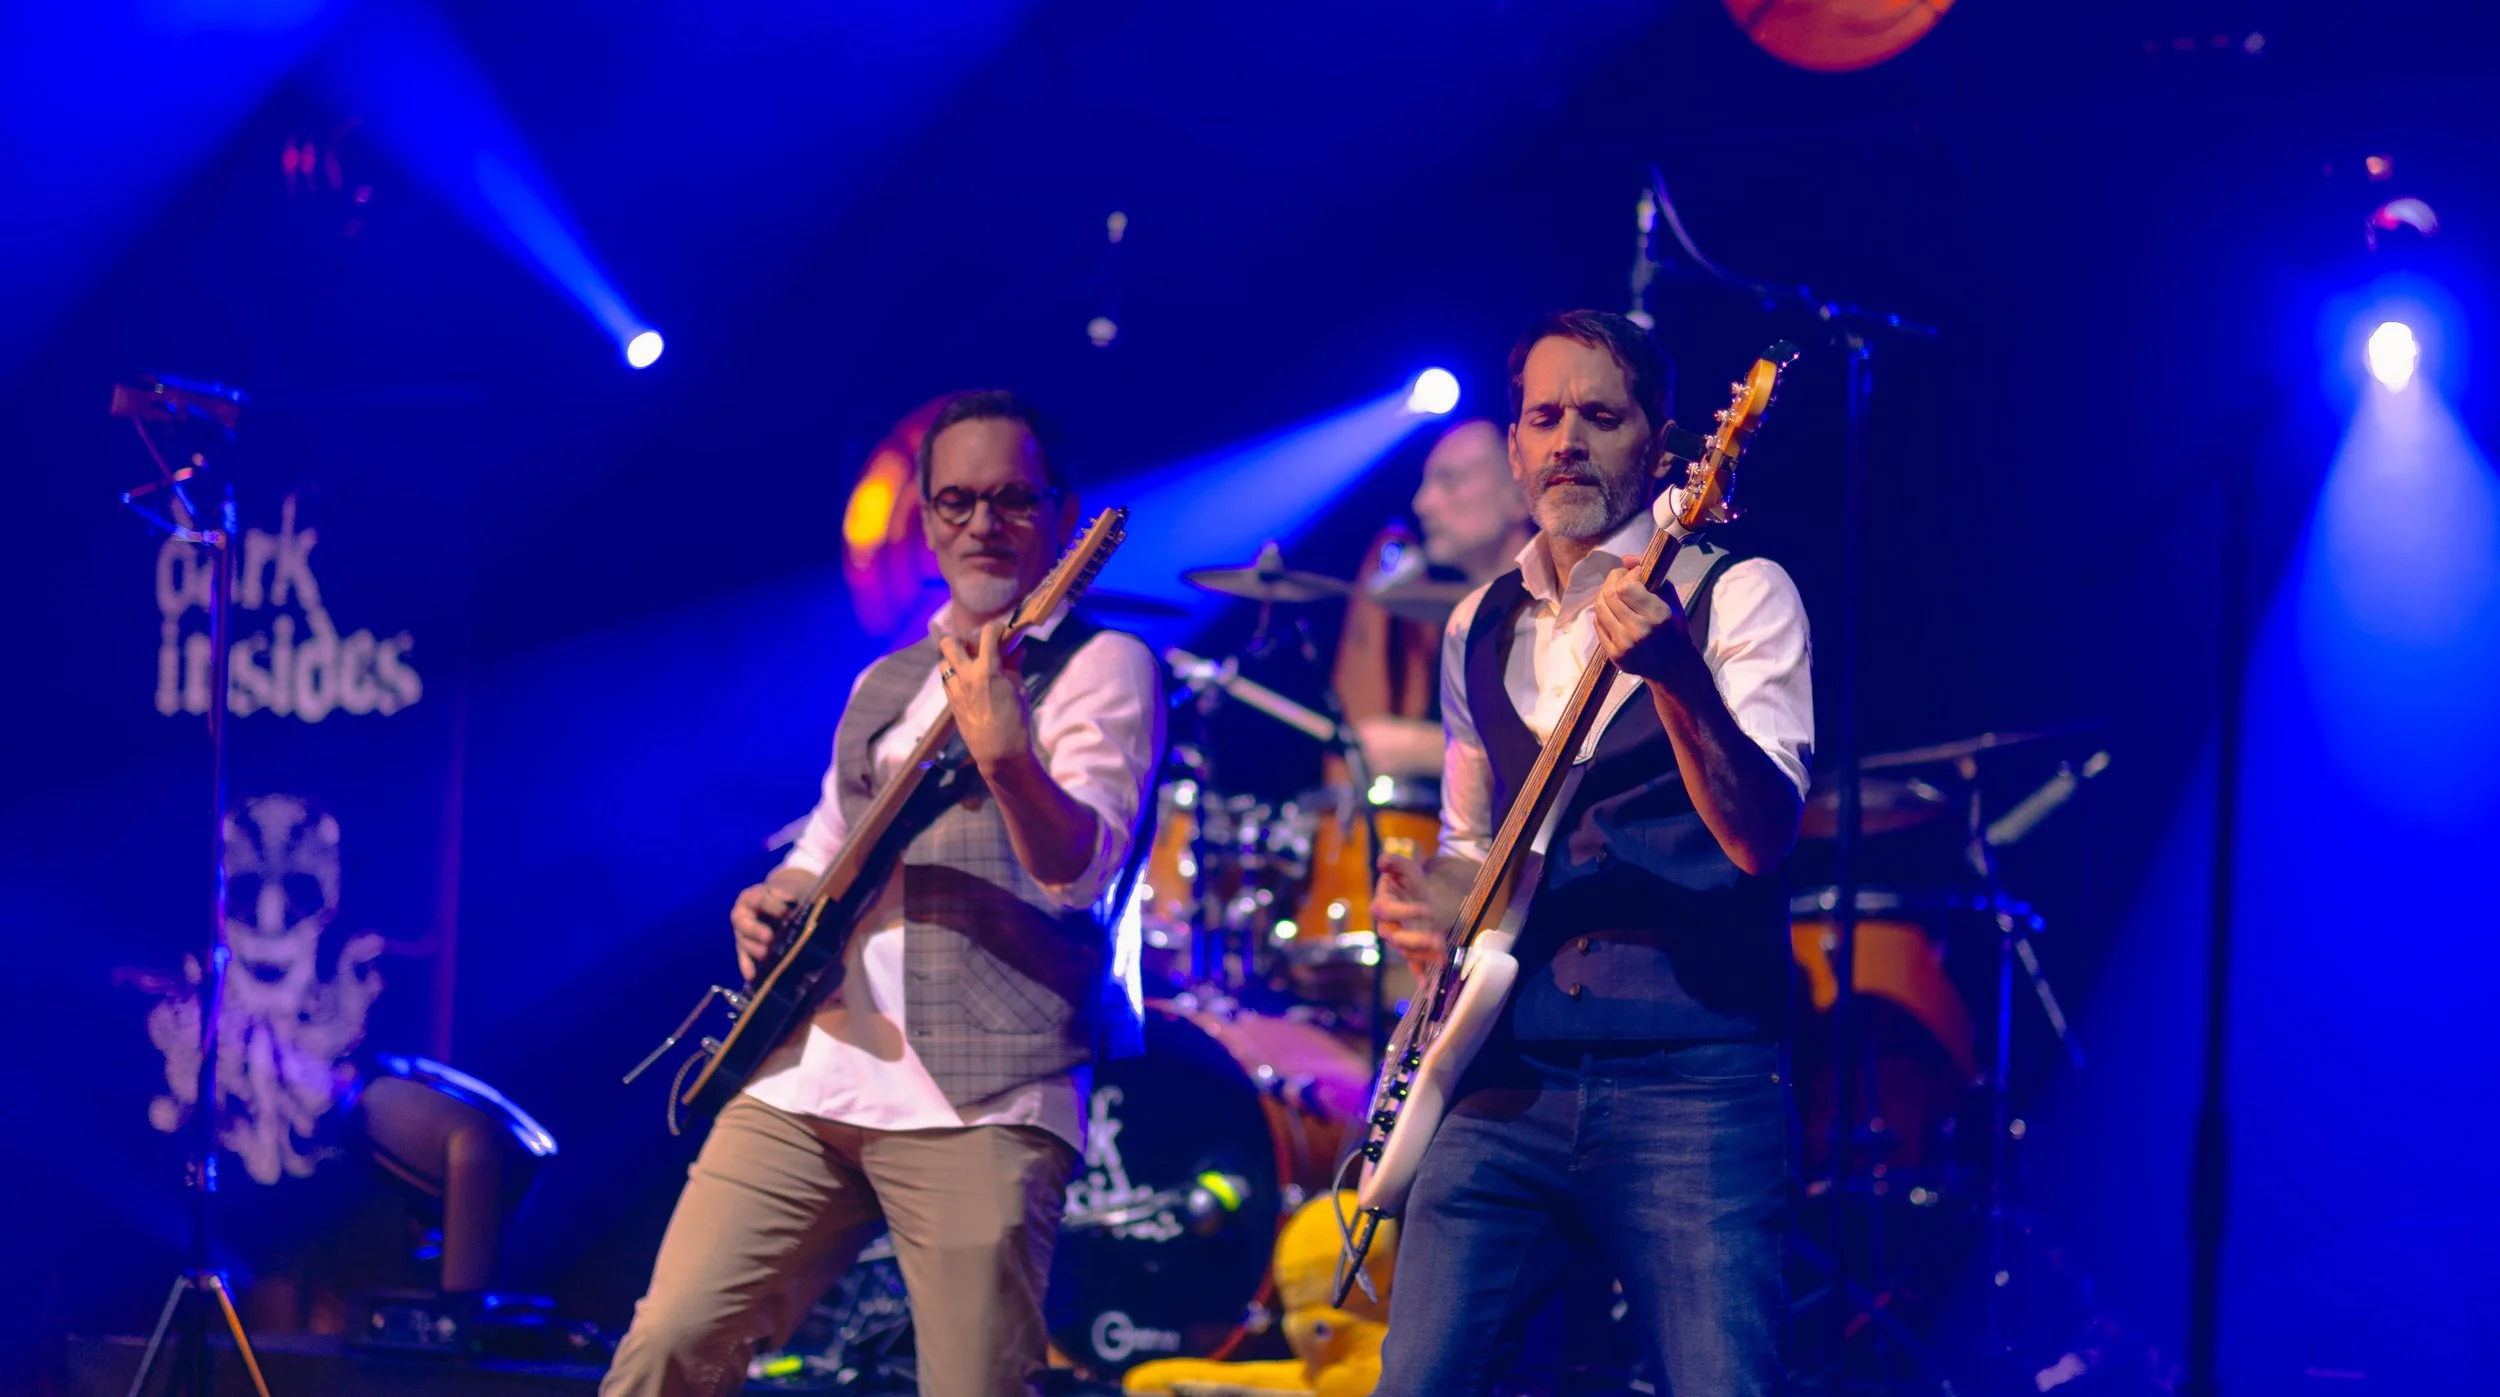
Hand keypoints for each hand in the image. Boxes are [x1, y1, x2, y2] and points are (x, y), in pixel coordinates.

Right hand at [730, 883, 795, 980]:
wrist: (783, 906)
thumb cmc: (787, 897)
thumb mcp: (790, 890)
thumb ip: (790, 892)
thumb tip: (791, 898)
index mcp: (752, 897)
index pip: (759, 900)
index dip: (772, 906)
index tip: (786, 912)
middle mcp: (743, 915)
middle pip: (744, 922)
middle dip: (755, 930)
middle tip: (769, 937)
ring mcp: (742, 933)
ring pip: (743, 941)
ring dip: (753, 949)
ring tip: (764, 954)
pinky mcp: (746, 949)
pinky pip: (744, 958)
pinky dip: (748, 966)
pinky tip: (751, 976)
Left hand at [936, 621, 1033, 773]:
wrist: (999, 752)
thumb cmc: (1015, 721)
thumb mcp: (1019, 690)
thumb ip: (1014, 666)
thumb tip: (1018, 649)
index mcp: (988, 670)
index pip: (987, 633)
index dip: (996, 628)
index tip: (1002, 632)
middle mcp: (966, 676)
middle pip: (949, 643)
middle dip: (962, 639)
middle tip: (975, 647)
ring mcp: (955, 690)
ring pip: (943, 662)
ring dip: (955, 660)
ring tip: (970, 667)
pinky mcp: (950, 703)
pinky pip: (946, 681)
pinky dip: (955, 677)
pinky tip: (969, 684)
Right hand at [1373, 852, 1445, 978]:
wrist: (1414, 893)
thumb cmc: (1406, 879)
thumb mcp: (1403, 866)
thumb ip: (1394, 862)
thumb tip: (1382, 861)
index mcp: (1382, 905)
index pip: (1387, 911)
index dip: (1405, 912)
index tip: (1427, 909)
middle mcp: (1386, 925)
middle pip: (1395, 937)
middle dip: (1416, 940)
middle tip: (1438, 940)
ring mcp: (1398, 939)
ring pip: (1406, 952)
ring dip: (1424, 956)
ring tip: (1444, 958)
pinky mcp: (1409, 948)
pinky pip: (1412, 964)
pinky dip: (1419, 976)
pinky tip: (1427, 987)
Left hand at [1593, 562, 1701, 686]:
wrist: (1673, 667)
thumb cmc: (1674, 628)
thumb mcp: (1671, 599)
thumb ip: (1651, 574)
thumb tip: (1626, 558)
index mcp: (1657, 615)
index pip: (1626, 586)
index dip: (1626, 575)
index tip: (1634, 575)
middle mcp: (1639, 631)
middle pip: (1609, 595)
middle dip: (1612, 581)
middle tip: (1621, 580)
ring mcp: (1624, 645)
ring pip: (1600, 608)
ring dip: (1605, 595)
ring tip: (1616, 594)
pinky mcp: (1614, 655)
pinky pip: (1598, 625)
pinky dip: (1603, 613)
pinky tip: (1614, 612)